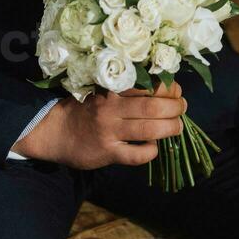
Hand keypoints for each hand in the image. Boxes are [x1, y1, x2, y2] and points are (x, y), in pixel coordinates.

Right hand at [13, 80, 186, 168]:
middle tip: (182, 108)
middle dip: (174, 108)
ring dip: (169, 128)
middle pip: (152, 107)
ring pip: (148, 130)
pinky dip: (150, 151)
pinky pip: (136, 155)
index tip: (176, 89)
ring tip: (177, 127)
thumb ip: (126, 89)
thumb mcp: (102, 90)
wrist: (55, 130)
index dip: (168, 87)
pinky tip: (153, 148)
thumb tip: (163, 87)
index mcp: (110, 88)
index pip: (146, 84)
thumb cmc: (83, 107)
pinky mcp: (107, 153)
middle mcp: (110, 108)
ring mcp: (109, 131)